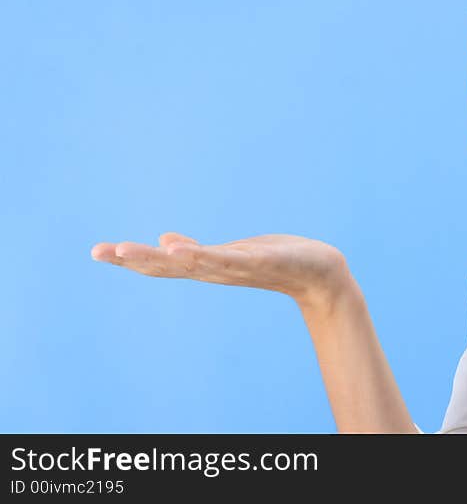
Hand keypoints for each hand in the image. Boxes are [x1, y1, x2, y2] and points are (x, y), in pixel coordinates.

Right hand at [90, 231, 353, 305]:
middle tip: (100, 251)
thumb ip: (198, 251)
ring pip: (193, 264)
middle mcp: (217, 271)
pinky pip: (227, 260)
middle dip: (135, 260)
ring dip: (160, 257)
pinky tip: (180, 249)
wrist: (319, 275)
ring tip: (130, 249)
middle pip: (169, 266)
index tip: (98, 251)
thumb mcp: (232, 254)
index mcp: (209, 267)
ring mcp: (237, 268)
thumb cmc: (274, 262)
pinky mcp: (260, 261)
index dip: (131, 259)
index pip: (162, 264)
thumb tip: (164, 241)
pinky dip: (202, 256)